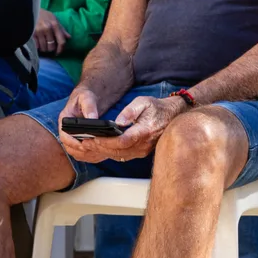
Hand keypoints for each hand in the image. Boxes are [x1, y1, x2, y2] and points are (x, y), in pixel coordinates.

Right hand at [34, 8, 67, 56]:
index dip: (61, 49)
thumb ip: (61, 29)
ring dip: (44, 48)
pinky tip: (37, 44)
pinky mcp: (31, 33)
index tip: (58, 52)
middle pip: (51, 46)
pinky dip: (37, 47)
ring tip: (43, 45)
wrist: (30, 9)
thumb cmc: (43, 15)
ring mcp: (39, 31)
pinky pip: (36, 46)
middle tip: (49, 47)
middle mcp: (47, 28)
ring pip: (44, 48)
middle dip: (51, 49)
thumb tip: (69, 37)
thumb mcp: (54, 19)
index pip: (61, 41)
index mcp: (55, 25)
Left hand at [63, 92, 187, 162]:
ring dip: (103, 151)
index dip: (106, 142)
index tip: (93, 138)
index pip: (122, 141)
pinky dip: (111, 153)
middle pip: (118, 151)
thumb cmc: (157, 107)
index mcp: (144, 131)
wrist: (173, 116)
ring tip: (89, 145)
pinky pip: (123, 156)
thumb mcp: (143, 102)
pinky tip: (100, 148)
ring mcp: (143, 151)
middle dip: (100, 147)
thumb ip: (130, 111)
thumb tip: (118, 122)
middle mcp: (144, 144)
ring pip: (119, 155)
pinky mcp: (141, 152)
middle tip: (85, 142)